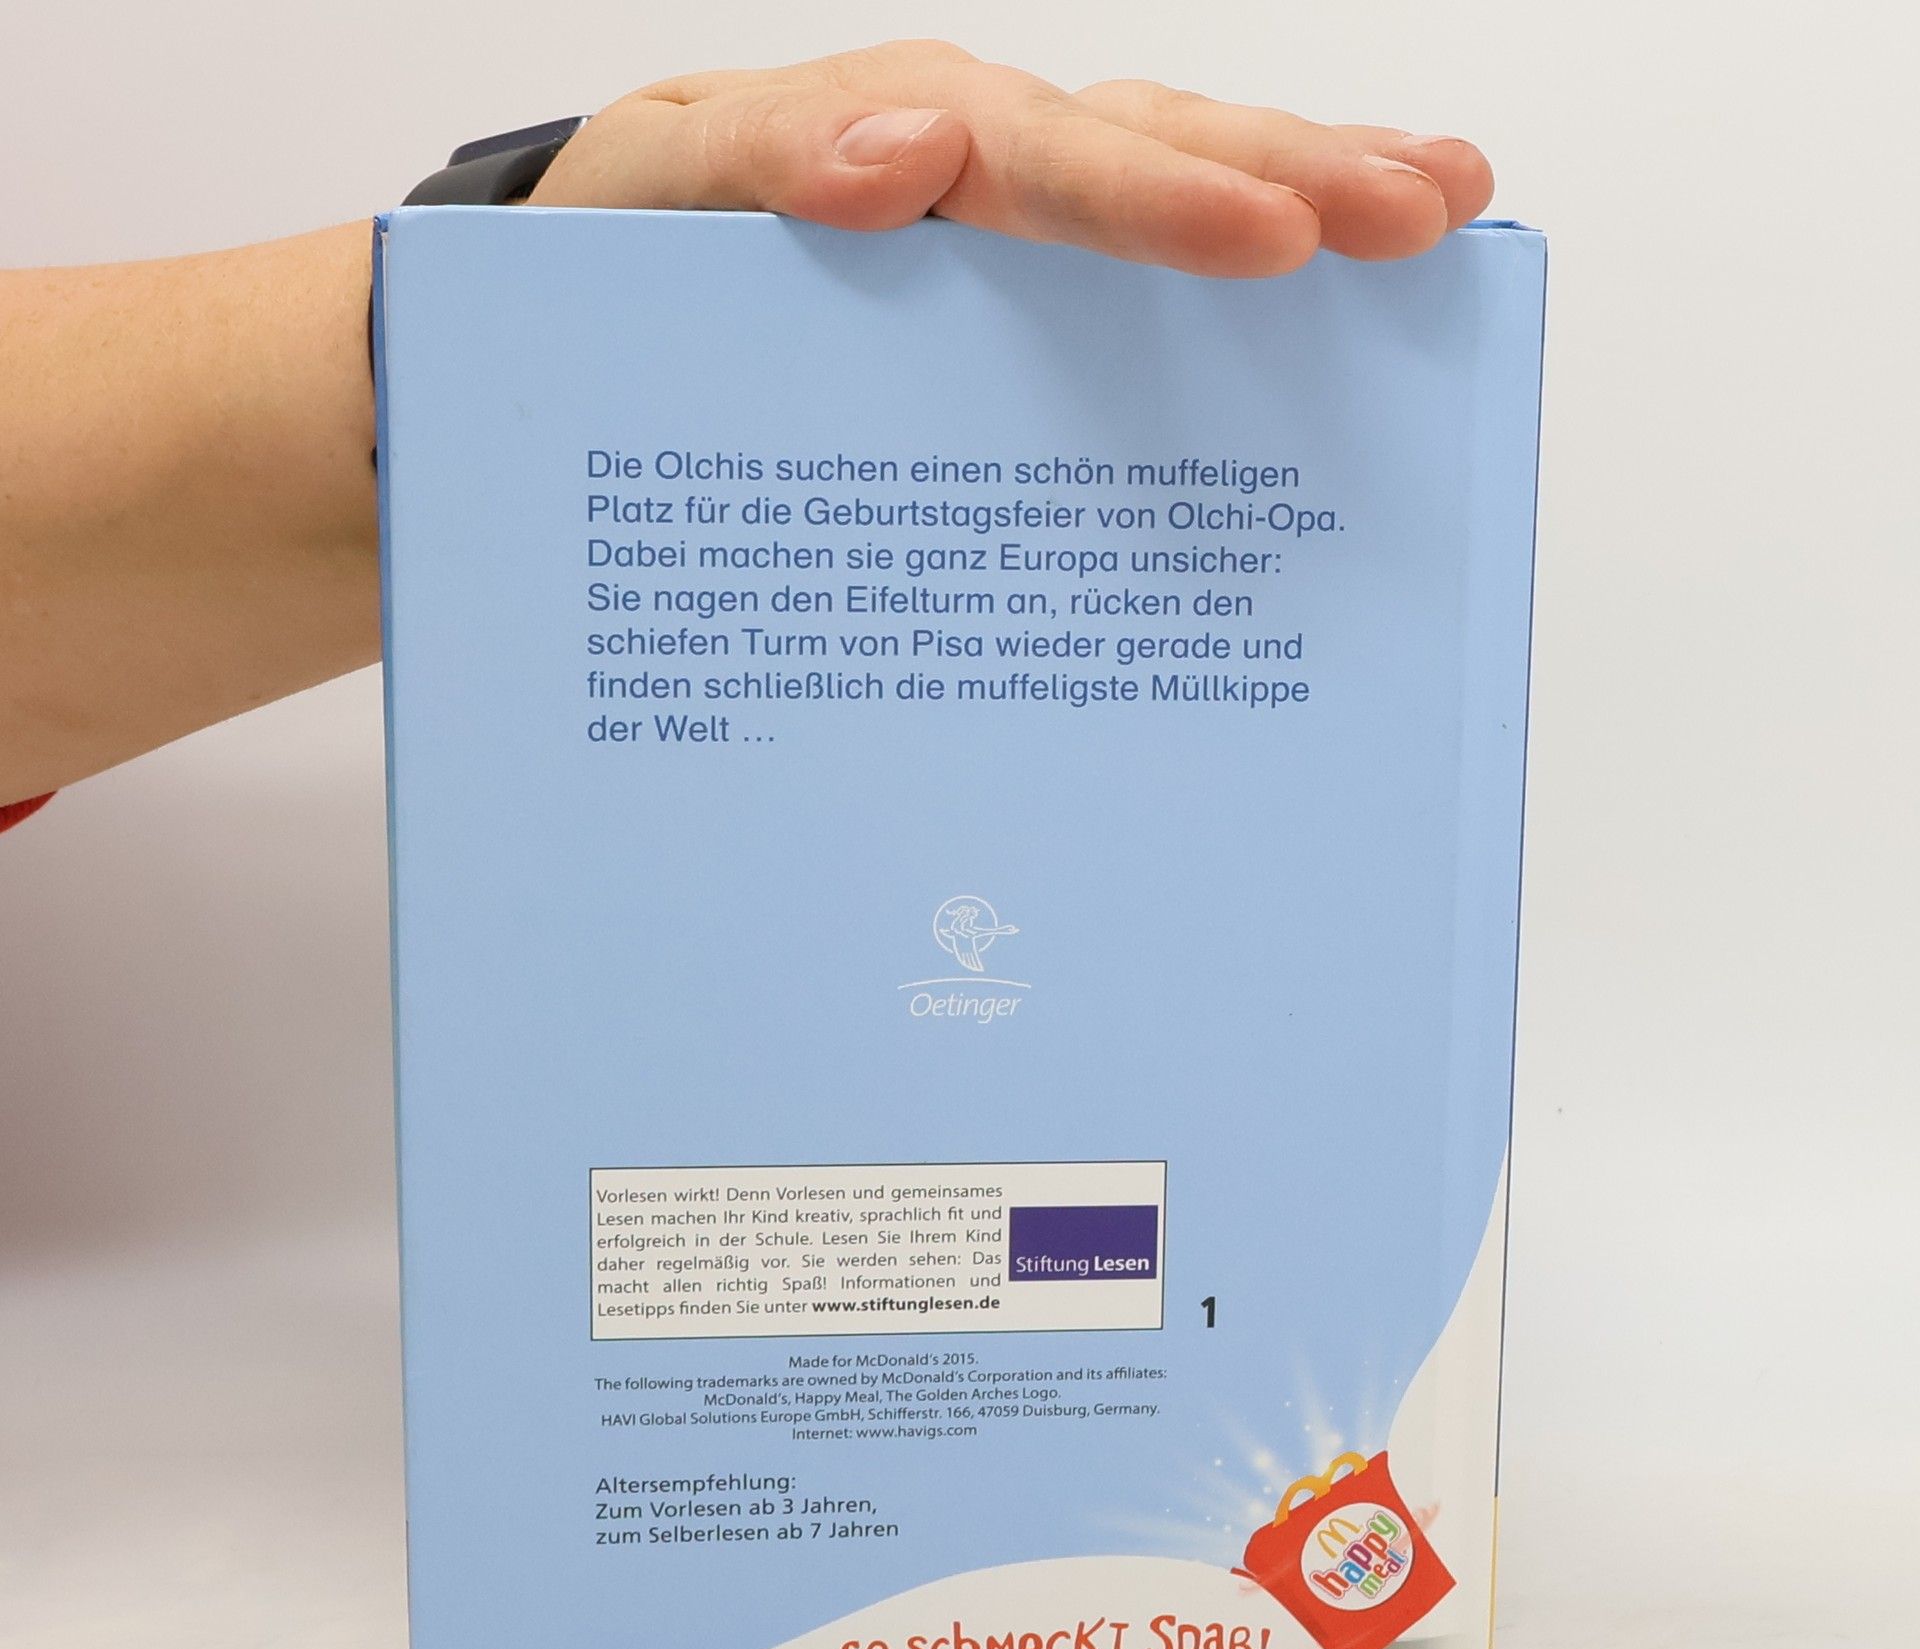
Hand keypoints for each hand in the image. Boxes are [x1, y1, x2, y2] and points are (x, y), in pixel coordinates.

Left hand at [533, 41, 1492, 276]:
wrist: (591, 315)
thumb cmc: (628, 250)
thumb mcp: (649, 197)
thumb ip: (756, 166)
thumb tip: (902, 153)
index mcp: (897, 144)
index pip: (1050, 163)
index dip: (1166, 204)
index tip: (1277, 244)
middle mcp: (978, 175)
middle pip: (1154, 152)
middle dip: (1293, 178)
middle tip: (1425, 213)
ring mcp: (1011, 242)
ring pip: (1175, 195)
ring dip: (1308, 191)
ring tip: (1440, 208)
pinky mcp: (1014, 314)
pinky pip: (1141, 291)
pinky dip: (1243, 281)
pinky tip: (1339, 299)